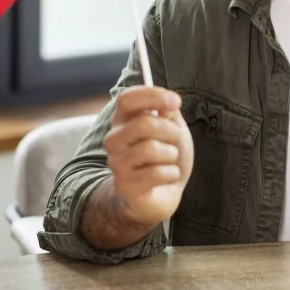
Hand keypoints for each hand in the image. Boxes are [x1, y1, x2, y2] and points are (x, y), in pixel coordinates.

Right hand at [102, 86, 193, 225]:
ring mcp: (117, 163)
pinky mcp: (125, 185)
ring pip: (150, 148)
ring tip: (169, 160)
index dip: (152, 96)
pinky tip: (167, 176)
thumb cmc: (166, 155)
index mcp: (123, 120)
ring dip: (171, 154)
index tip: (175, 102)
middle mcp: (114, 139)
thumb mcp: (172, 127)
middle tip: (175, 139)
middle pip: (143, 123)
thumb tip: (167, 102)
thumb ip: (167, 111)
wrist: (164, 192)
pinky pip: (156, 173)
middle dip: (170, 130)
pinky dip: (171, 173)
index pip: (127, 99)